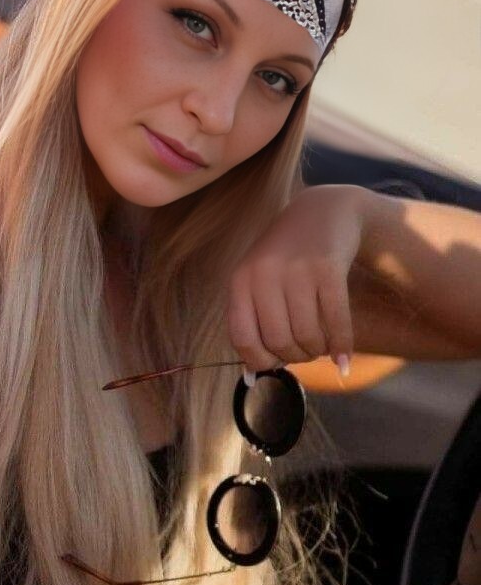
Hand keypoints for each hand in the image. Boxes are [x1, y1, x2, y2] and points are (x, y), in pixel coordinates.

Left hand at [226, 184, 366, 383]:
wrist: (324, 210)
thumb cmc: (287, 255)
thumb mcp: (259, 278)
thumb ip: (254, 318)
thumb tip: (255, 374)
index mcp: (241, 279)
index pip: (242, 338)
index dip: (259, 361)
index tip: (273, 364)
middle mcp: (265, 274)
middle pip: (279, 342)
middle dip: (295, 357)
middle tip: (305, 352)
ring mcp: (297, 270)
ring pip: (308, 335)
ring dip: (318, 351)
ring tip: (321, 346)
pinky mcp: (329, 268)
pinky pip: (337, 321)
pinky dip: (342, 346)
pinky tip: (343, 356)